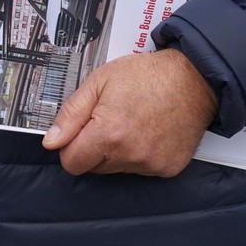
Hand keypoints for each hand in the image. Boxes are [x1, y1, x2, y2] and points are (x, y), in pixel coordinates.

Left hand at [40, 48, 217, 177]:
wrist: (194, 78)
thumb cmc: (148, 75)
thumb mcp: (99, 82)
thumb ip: (71, 114)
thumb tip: (51, 141)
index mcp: (108, 133)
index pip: (72, 162)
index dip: (70, 146)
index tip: (79, 132)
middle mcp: (130, 154)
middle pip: (93, 168)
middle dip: (94, 148)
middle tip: (110, 120)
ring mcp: (151, 164)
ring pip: (117, 169)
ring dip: (117, 152)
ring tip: (132, 123)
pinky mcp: (167, 168)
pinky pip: (141, 169)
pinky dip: (140, 155)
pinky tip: (148, 132)